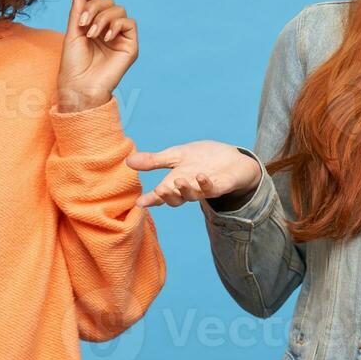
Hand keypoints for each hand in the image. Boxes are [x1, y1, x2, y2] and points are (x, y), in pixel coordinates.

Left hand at [56, 0, 136, 111]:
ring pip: (119, 10)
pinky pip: (130, 23)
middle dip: (95, 6)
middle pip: (108, 1)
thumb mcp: (73, 32)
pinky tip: (105, 38)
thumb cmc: (73, 64)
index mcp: (93, 22)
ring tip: (92, 34)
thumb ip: (78, 9)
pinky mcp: (130, 45)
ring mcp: (120, 36)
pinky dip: (116, 25)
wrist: (79, 86)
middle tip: (83, 22)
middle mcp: (108, 27)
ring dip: (103, 18)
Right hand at [125, 140, 262, 207]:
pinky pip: (212, 189)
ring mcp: (205, 189)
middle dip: (167, 196)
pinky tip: (201, 176)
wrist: (232, 158)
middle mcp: (189, 189)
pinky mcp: (221, 186)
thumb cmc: (203, 158)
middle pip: (176, 199)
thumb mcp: (176, 156)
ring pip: (193, 196)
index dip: (150, 200)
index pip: (160, 194)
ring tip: (179, 181)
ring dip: (185, 190)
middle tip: (159, 190)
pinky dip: (206, 184)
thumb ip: (154, 160)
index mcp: (176, 183)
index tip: (139, 203)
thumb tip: (128, 161)